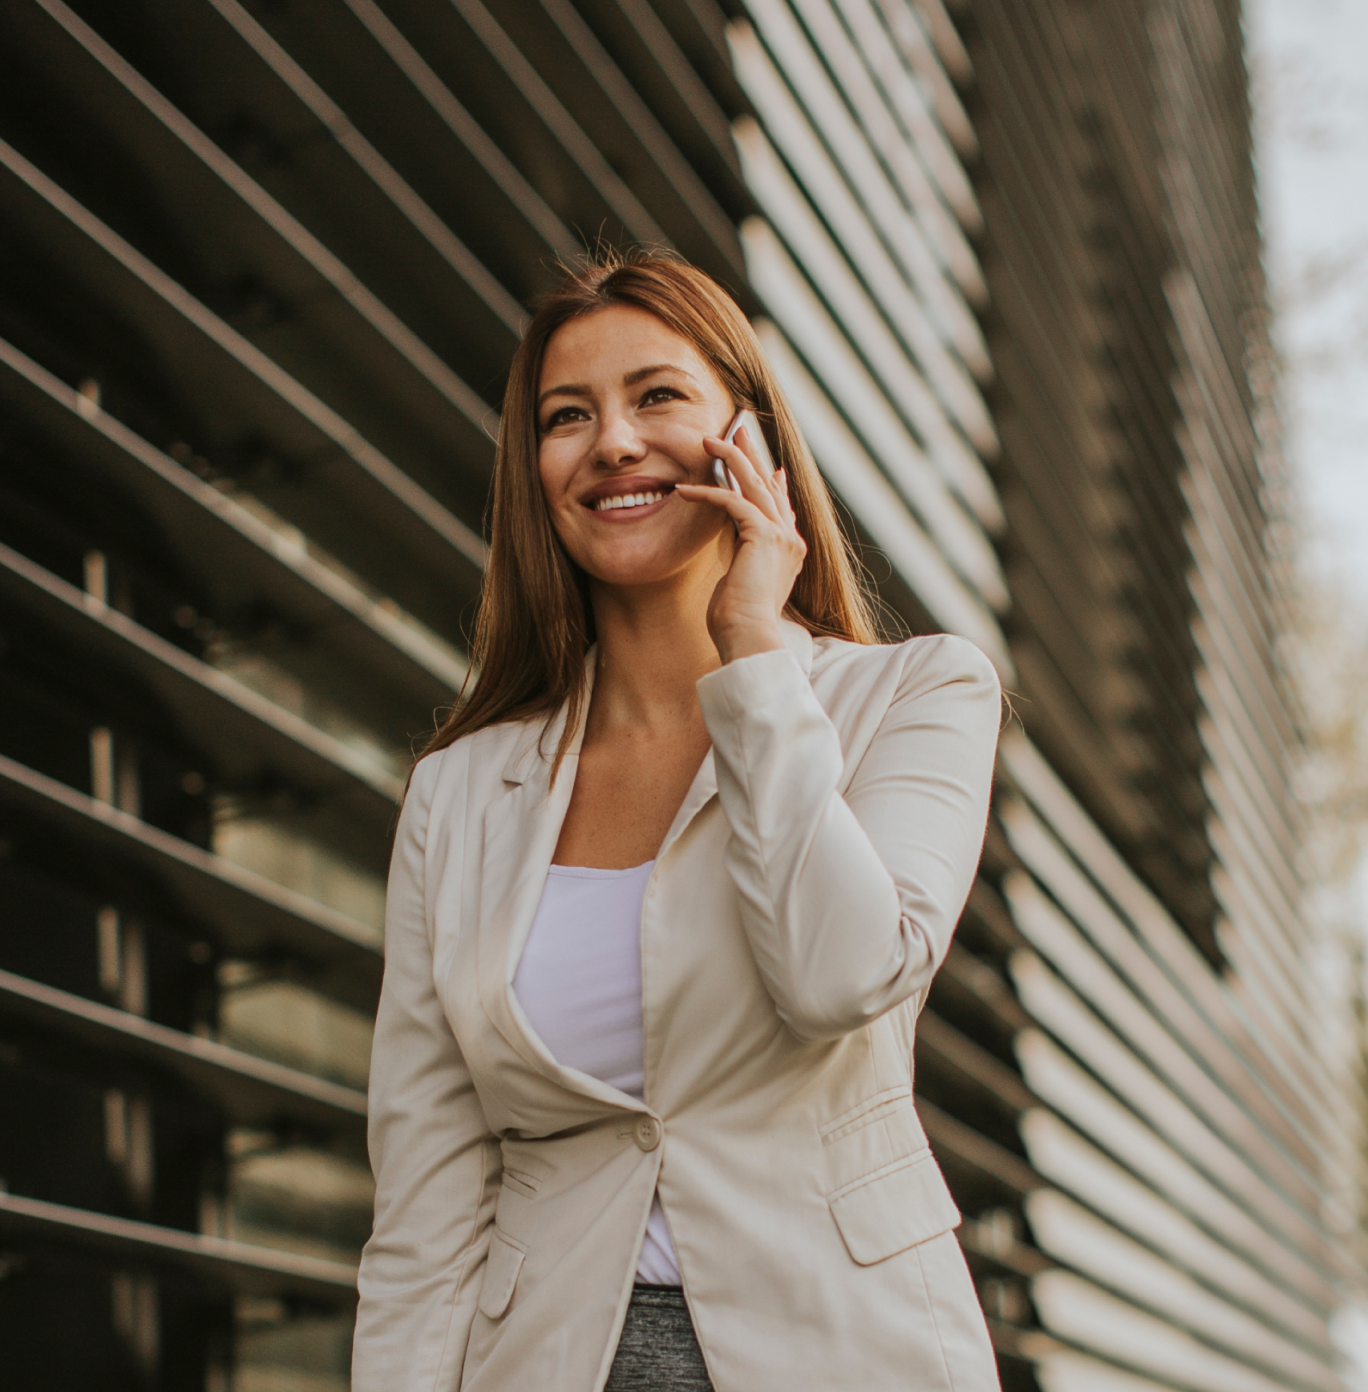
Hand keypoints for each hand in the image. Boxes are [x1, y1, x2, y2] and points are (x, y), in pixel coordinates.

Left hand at [675, 424, 806, 663]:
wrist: (748, 636)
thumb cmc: (738, 622)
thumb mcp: (742, 583)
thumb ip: (745, 561)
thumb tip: (740, 552)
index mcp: (789, 551)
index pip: (781, 507)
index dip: (772, 483)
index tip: (769, 466)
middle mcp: (790, 540)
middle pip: (769, 485)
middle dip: (751, 455)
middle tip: (735, 430)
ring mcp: (780, 536)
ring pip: (754, 483)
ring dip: (729, 458)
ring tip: (706, 440)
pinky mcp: (762, 537)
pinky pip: (732, 502)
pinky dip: (708, 492)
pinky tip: (683, 491)